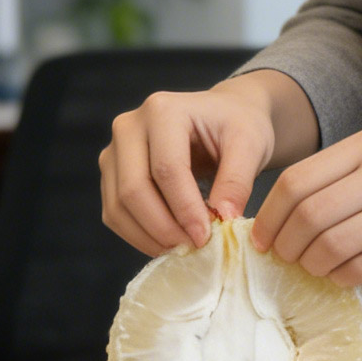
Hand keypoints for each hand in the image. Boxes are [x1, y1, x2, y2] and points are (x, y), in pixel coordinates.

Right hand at [99, 74, 316, 256]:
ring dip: (149, 237)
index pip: (166, 168)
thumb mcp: (250, 145)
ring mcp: (114, 151)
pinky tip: (168, 243)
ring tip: (184, 250)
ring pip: (118, 206)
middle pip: (133, 188)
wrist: (222, 117)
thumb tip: (223, 219)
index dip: (185, 209)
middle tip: (194, 249)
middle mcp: (129, 126)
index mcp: (163, 110)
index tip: (206, 238)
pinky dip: (138, 235)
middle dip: (163, 227)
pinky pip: (114, 213)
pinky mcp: (111, 174)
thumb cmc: (237, 125)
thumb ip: (237, 180)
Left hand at [251, 125, 361, 286]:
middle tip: (285, 259)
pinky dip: (341, 278)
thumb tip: (284, 216)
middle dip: (286, 245)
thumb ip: (344, 176)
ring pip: (331, 246)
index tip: (262, 237)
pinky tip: (343, 276)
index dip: (270, 215)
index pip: (297, 180)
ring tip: (315, 269)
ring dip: (312, 265)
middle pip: (308, 215)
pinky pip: (361, 268)